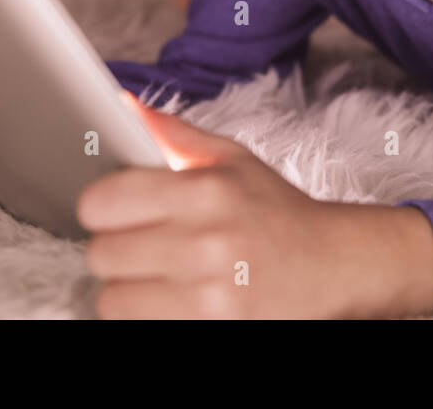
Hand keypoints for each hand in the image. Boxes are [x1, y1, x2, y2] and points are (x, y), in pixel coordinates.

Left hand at [79, 95, 432, 317]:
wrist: (330, 267)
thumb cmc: (277, 213)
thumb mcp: (234, 161)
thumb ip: (174, 134)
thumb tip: (123, 105)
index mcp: (207, 190)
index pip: (103, 202)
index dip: (101, 206)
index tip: (115, 210)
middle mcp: (206, 242)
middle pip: (101, 253)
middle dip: (115, 248)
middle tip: (140, 245)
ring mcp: (208, 294)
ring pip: (113, 298)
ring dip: (127, 288)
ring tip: (156, 276)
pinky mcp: (210, 328)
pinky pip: (139, 325)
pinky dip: (147, 313)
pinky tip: (171, 298)